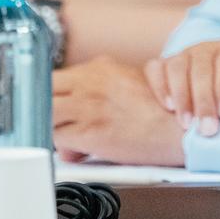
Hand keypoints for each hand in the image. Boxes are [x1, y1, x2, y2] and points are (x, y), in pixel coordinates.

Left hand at [51, 57, 184, 166]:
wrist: (179, 130)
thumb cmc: (160, 112)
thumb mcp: (127, 86)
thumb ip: (97, 93)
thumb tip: (78, 111)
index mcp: (99, 67)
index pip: (53, 75)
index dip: (45, 93)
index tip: (40, 103)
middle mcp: (89, 82)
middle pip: (41, 89)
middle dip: (39, 106)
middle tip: (46, 121)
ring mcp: (87, 106)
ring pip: (44, 114)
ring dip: (49, 128)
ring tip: (64, 138)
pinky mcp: (89, 132)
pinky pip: (56, 139)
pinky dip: (61, 147)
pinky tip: (77, 151)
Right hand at [144, 38, 219, 137]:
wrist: (219, 84)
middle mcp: (205, 48)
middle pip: (201, 70)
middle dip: (204, 102)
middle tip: (207, 129)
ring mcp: (182, 55)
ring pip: (177, 68)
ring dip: (181, 97)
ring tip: (186, 124)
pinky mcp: (163, 64)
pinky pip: (156, 69)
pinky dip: (160, 86)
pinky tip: (168, 107)